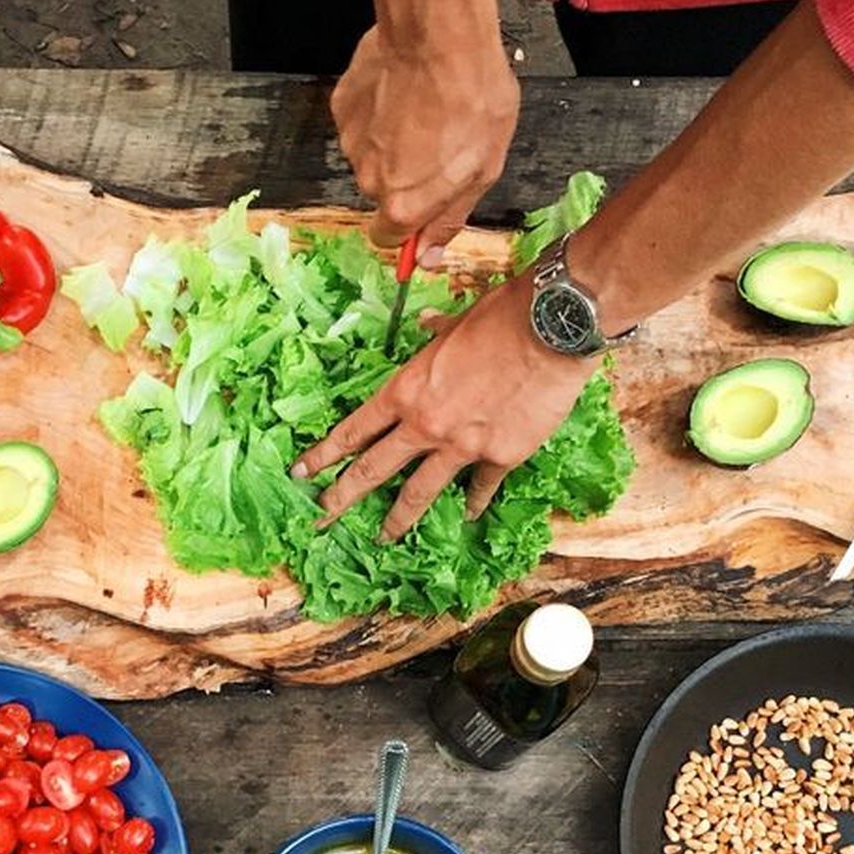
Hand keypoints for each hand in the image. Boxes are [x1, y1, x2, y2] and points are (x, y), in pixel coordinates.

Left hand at [292, 272, 592, 540]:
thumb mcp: (455, 323)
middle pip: (374, 469)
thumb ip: (435, 335)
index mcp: (406, 391)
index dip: (324, 455)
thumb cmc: (501, 316)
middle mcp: (425, 425)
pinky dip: (474, 502)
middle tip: (322, 517)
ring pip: (419, 492)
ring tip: (384, 537)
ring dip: (398, 518)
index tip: (302, 474)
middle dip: (343, 496)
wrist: (551, 329)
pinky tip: (467, 514)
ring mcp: (461, 446)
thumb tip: (425, 325)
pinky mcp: (500, 457)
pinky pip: (480, 487)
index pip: (354, 431)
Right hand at [332, 0, 516, 265]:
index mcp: (402, 204)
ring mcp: (351, 142)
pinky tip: (405, 92)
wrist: (440, 34)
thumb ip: (450, 217)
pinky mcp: (342, 107)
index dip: (409, 226)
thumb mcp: (483, 169)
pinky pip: (361, 122)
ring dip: (394, 142)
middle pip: (383, 193)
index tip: (424, 207)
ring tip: (425, 111)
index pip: (389, 238)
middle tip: (440, 144)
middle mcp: (368, 180)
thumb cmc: (472, 96)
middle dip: (407, 177)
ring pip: (372, 156)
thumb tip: (429, 256)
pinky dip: (380, 113)